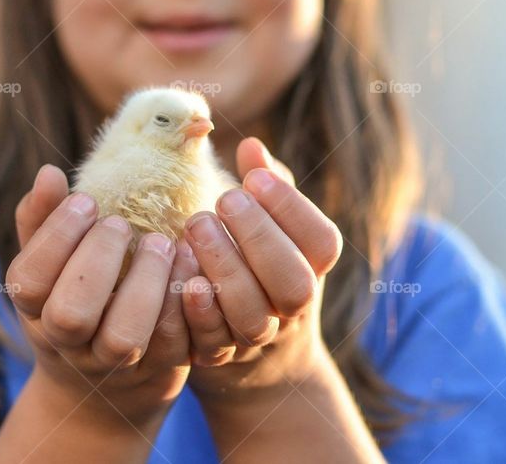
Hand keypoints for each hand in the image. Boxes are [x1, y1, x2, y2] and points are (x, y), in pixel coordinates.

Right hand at [5, 165, 197, 429]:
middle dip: (98, 262)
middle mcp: (70, 343)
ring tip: (162, 243)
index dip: (56, 238)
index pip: (28, 281)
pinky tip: (190, 263)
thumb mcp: (52, 268)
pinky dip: (183, 303)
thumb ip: (44, 221)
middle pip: (71, 315)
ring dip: (144, 285)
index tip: (87, 200)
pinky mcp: (159, 370)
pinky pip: (172, 344)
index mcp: (36, 309)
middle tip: (121, 224)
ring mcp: (114, 364)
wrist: (108, 386)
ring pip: (124, 338)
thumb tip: (48, 173)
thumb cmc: (76, 301)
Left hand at [181, 137, 343, 404]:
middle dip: (259, 237)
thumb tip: (251, 146)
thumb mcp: (272, 229)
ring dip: (225, 269)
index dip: (292, 209)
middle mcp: (292, 309)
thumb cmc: (258, 269)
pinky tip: (184, 280)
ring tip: (196, 225)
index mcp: (311, 269)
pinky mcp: (219, 358)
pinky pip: (212, 343)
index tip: (255, 177)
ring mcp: (257, 338)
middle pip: (293, 283)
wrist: (254, 359)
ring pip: (252, 317)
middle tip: (224, 199)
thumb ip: (265, 189)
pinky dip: (199, 313)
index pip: (321, 242)